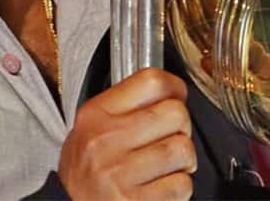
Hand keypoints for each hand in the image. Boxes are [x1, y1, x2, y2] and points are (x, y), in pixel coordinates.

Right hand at [58, 68, 195, 199]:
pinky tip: (160, 187)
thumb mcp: (91, 128)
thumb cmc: (86, 170)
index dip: (174, 88)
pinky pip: (181, 184)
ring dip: (183, 160)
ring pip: (182, 149)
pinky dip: (178, 187)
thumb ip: (125, 107)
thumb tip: (169, 92)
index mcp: (96, 114)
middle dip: (181, 127)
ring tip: (166, 166)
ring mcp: (118, 173)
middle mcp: (105, 141)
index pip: (151, 81)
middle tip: (169, 138)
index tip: (176, 97)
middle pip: (175, 113)